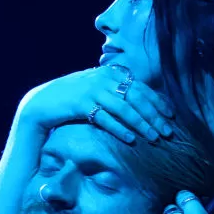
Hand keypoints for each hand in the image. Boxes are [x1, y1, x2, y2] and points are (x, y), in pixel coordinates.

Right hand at [18, 65, 173, 142]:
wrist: (41, 103)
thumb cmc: (72, 99)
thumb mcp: (97, 90)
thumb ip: (116, 91)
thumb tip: (142, 102)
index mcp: (110, 73)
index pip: (141, 87)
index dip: (158, 101)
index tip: (171, 115)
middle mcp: (103, 78)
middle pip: (136, 98)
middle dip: (154, 116)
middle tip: (168, 132)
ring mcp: (92, 89)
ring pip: (124, 109)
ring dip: (142, 125)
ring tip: (154, 138)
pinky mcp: (81, 103)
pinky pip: (105, 118)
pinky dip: (120, 129)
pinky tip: (131, 140)